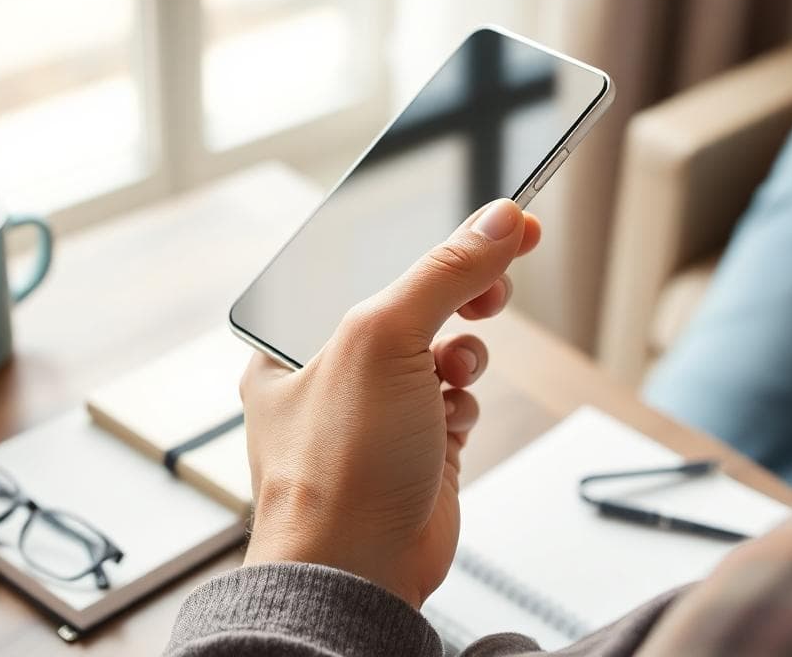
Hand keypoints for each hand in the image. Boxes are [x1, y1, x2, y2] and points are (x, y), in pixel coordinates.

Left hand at [240, 199, 541, 606]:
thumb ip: (442, 273)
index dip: (428, 237)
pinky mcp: (415, 447)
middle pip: (413, 302)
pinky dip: (464, 404)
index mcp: (293, 335)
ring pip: (442, 350)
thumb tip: (496, 222)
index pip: (366, 261)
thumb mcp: (383, 339)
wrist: (358, 574)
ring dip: (462, 355)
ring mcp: (376, 411)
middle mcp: (331, 370)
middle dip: (458, 295)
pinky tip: (452, 421)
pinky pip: (456, 400)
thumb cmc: (335, 468)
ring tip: (454, 374)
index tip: (485, 217)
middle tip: (497, 277)